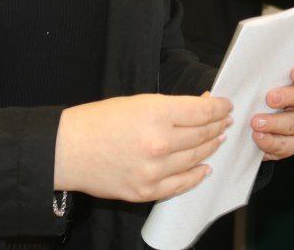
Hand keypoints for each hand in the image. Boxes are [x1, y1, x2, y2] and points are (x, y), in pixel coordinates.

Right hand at [54, 93, 232, 202]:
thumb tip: (200, 106)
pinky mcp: (147, 190)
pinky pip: (182, 184)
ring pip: (196, 158)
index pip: (201, 111)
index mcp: (156, 113)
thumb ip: (170, 107)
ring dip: (210, 148)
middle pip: (202, 135)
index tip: (226, 106)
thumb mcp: (137, 102)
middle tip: (225, 121)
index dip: (218, 107)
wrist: (68, 150)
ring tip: (217, 140)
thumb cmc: (98, 121)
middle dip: (217, 126)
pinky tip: (204, 167)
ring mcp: (154, 170)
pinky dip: (197, 175)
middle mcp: (159, 142)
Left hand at [253, 56, 293, 160]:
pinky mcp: (292, 143)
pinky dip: (271, 142)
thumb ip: (256, 68)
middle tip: (270, 98)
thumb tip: (243, 63)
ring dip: (276, 122)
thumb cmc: (252, 90)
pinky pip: (287, 145)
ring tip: (256, 122)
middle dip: (289, 96)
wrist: (244, 120)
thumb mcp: (255, 76)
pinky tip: (257, 136)